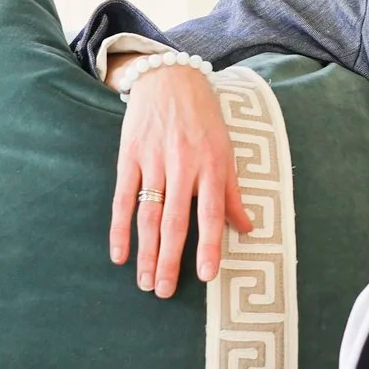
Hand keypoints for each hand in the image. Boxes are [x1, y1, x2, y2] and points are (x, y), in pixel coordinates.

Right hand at [108, 62, 253, 296]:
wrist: (169, 77)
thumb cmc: (204, 118)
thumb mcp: (226, 150)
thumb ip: (232, 192)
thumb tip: (248, 228)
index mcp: (212, 164)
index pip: (211, 213)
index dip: (209, 245)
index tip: (206, 276)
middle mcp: (183, 164)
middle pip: (175, 221)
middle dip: (169, 259)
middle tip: (164, 291)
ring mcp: (154, 160)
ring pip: (148, 214)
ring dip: (146, 251)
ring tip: (144, 282)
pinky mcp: (129, 156)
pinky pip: (122, 198)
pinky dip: (119, 228)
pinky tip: (119, 254)